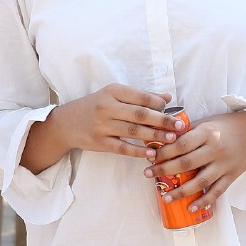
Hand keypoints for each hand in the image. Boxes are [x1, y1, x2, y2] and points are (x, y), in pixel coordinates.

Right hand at [57, 85, 181, 157]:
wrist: (65, 123)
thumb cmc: (94, 107)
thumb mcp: (113, 96)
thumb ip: (140, 97)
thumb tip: (167, 98)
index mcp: (112, 91)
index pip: (141, 96)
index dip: (159, 104)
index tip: (173, 110)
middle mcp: (107, 107)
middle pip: (140, 114)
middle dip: (162, 120)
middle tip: (179, 126)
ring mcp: (102, 125)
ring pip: (133, 131)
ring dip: (155, 136)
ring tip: (171, 139)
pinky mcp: (99, 142)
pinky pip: (123, 147)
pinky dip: (138, 151)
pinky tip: (151, 154)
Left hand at [148, 109, 245, 211]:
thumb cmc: (228, 125)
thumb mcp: (207, 122)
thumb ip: (187, 131)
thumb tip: (161, 139)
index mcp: (207, 133)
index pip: (180, 144)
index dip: (163, 152)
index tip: (149, 157)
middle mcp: (215, 149)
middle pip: (186, 163)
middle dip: (164, 170)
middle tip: (148, 174)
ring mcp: (225, 164)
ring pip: (200, 181)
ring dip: (181, 191)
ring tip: (165, 197)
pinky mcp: (232, 175)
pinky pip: (217, 191)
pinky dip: (204, 201)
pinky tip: (191, 208)